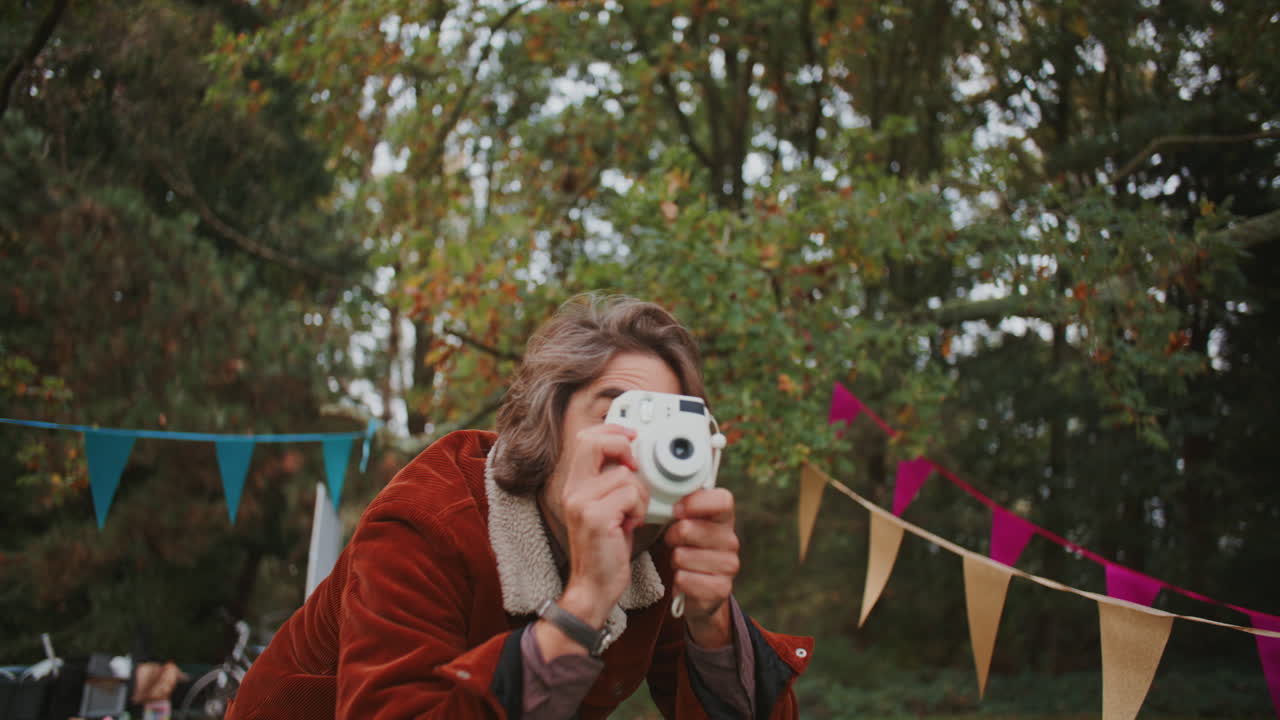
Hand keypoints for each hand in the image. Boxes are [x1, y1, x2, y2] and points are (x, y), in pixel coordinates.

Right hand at [554, 424, 649, 628]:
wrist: (593, 587)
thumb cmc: (605, 550)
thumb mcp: (605, 509)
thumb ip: (611, 483)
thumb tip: (634, 458)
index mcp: (574, 486)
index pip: (586, 438)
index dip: (612, 430)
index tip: (632, 437)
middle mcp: (573, 490)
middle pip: (595, 442)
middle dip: (624, 446)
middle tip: (634, 468)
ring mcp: (581, 503)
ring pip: (625, 475)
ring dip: (640, 496)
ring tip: (631, 515)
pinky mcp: (595, 516)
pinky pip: (631, 495)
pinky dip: (639, 510)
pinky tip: (630, 525)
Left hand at [664, 487, 738, 647]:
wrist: (697, 588)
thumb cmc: (687, 547)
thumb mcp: (685, 522)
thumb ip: (681, 506)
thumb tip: (663, 491)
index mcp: (724, 518)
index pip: (723, 500)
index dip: (696, 502)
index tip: (677, 510)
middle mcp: (730, 540)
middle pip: (688, 529)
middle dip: (672, 536)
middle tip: (674, 542)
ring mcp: (729, 565)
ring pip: (682, 556)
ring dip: (674, 560)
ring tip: (681, 562)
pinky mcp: (721, 589)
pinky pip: (684, 579)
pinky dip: (678, 580)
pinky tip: (685, 579)